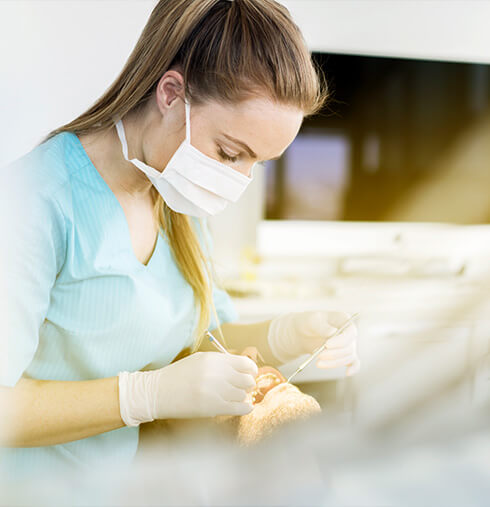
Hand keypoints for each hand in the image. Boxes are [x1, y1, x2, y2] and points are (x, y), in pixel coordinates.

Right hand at [118, 351, 257, 425]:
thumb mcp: (200, 361)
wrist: (157, 393)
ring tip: (233, 397)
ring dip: (241, 396)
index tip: (249, 374)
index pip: (245, 363)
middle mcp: (217, 373)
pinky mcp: (212, 408)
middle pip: (248, 380)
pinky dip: (245, 408)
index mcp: (214, 359)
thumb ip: (222, 363)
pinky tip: (244, 407)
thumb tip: (245, 368)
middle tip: (242, 387)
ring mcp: (215, 391)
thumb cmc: (179, 375)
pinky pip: (240, 408)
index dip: (251, 370)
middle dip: (247, 384)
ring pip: (243, 394)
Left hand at [267, 311, 359, 375]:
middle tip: (319, 355)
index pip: (350, 332)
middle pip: (349, 347)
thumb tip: (332, 332)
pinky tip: (347, 373)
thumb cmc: (307, 323)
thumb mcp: (310, 320)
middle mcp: (349, 332)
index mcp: (343, 319)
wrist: (301, 334)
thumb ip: (321, 325)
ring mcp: (348, 344)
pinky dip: (353, 368)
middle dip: (333, 354)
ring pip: (348, 357)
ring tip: (318, 363)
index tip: (327, 344)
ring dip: (334, 362)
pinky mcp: (344, 354)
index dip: (340, 340)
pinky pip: (354, 363)